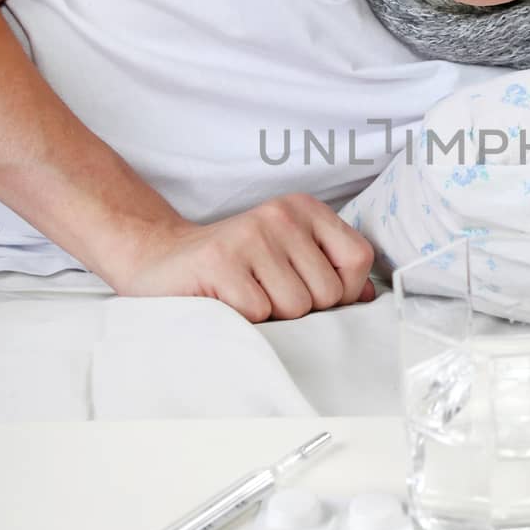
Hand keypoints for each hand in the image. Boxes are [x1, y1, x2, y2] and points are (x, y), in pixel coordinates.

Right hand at [104, 193, 377, 321]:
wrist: (162, 262)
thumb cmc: (234, 268)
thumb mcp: (288, 258)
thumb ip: (330, 272)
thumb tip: (368, 297)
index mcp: (304, 209)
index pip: (358, 259)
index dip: (342, 290)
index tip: (308, 289)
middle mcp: (280, 215)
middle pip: (328, 292)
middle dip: (302, 309)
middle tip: (265, 293)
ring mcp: (250, 235)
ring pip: (296, 307)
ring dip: (272, 315)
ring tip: (245, 295)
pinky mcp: (220, 262)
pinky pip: (259, 314)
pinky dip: (244, 320)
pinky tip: (224, 300)